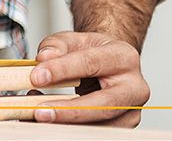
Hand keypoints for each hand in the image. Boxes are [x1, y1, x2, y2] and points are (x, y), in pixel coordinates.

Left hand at [29, 31, 148, 126]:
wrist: (112, 67)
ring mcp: (131, 111)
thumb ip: (57, 44)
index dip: (62, 70)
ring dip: (66, 124)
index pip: (91, 64)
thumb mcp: (75, 40)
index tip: (37, 76)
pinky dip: (68, 128)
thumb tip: (44, 58)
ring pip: (99, 126)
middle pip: (104, 106)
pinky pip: (94, 132)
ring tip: (38, 115)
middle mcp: (134, 88)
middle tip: (40, 112)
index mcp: (124, 58)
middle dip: (70, 111)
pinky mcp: (122, 127)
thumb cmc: (95, 53)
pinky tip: (49, 119)